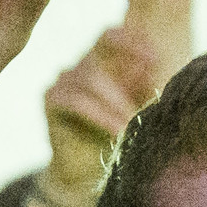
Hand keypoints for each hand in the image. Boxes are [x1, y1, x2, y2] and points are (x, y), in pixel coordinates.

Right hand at [44, 25, 161, 200]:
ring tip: (133, 123)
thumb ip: (144, 83)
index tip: (155, 57)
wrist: (87, 172)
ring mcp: (63, 78)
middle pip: (100, 52)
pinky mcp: (51, 98)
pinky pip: (75, 99)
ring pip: (90, 78)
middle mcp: (81, 64)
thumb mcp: (140, 106)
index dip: (130, 38)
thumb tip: (154, 58)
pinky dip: (100, 115)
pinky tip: (117, 131)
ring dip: (116, 103)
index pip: (110, 35)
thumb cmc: (119, 136)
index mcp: (104, 59)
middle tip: (148, 100)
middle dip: (128, 76)